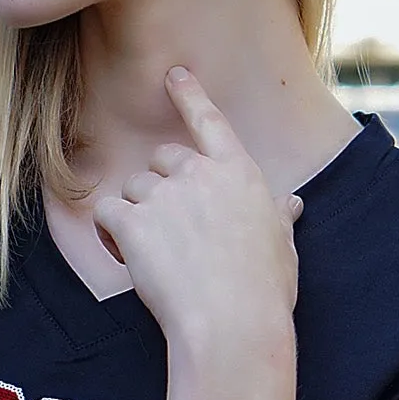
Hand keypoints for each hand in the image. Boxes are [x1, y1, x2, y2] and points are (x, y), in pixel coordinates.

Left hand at [90, 68, 301, 349]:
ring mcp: (164, 195)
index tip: (174, 75)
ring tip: (156, 257)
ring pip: (133, 189)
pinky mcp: (133, 222)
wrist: (233, 324)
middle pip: (162, 160)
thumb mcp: (282, 246)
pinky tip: (127, 258)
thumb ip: (278, 217)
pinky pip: (107, 215)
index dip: (190, 95)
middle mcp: (199, 174)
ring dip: (137, 215)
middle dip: (160, 188)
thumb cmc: (264, 291)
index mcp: (240, 174)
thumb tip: (290, 204)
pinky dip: (110, 234)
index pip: (210, 121)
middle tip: (173, 232)